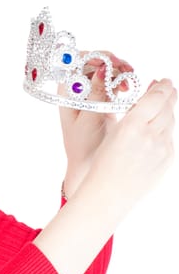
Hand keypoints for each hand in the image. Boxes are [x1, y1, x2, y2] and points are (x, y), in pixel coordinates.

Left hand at [58, 51, 132, 196]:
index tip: (109, 62)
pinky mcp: (102, 100)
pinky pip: (112, 82)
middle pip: (92, 64)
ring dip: (119, 71)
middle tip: (127, 70)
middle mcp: (76, 92)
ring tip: (129, 82)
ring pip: (104, 71)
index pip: (73, 64)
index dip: (91, 57)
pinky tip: (129, 88)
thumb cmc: (83, 146)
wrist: (89, 166)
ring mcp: (90, 95)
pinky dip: (122, 81)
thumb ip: (96, 94)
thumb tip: (101, 69)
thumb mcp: (89, 119)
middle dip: (110, 62)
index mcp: (66, 94)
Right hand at [88, 78, 175, 202]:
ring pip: (170, 121)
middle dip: (167, 95)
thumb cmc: (102, 164)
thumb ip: (133, 115)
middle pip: (167, 107)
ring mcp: (162, 149)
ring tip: (163, 103)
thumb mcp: (113, 133)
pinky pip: (170, 137)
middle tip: (165, 86)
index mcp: (132, 126)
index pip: (155, 98)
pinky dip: (166, 127)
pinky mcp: (167, 160)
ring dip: (167, 110)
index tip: (162, 79)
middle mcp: (151, 136)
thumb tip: (148, 100)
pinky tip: (158, 126)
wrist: (109, 194)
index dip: (162, 86)